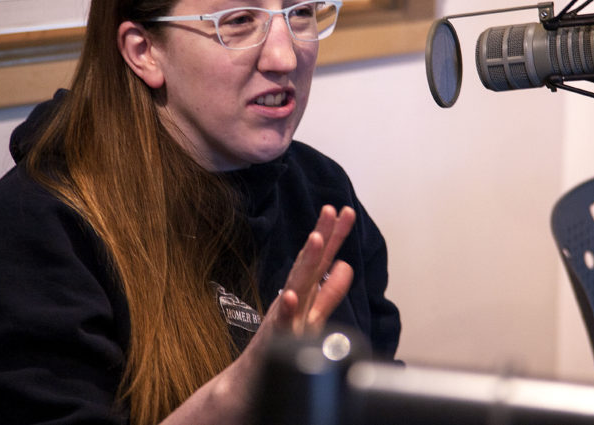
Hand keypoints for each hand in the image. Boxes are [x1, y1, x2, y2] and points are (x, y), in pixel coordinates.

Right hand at [271, 204, 355, 334]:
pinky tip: (290, 297)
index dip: (334, 236)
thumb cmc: (278, 346)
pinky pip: (280, 326)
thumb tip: (345, 265)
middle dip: (320, 235)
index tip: (346, 211)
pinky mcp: (274, 343)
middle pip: (309, 265)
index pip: (321, 261)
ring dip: (305, 262)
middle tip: (330, 210)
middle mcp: (293, 301)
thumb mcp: (310, 316)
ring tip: (316, 238)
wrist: (247, 384)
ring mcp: (283, 319)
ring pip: (296, 287)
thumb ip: (329, 293)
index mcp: (303, 294)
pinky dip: (285, 310)